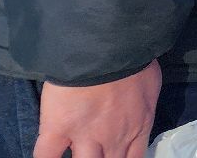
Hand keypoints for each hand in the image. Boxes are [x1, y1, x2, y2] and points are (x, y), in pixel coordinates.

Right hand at [35, 61, 161, 157]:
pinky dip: (45, 157)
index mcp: (138, 127)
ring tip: (78, 151)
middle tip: (96, 151)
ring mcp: (85, 136)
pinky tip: (49, 154)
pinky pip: (46, 155)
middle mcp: (113, 139)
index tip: (117, 154)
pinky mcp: (58, 128)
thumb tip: (139, 108)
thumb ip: (143, 106)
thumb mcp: (150, 86)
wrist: (109, 49)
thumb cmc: (136, 61)